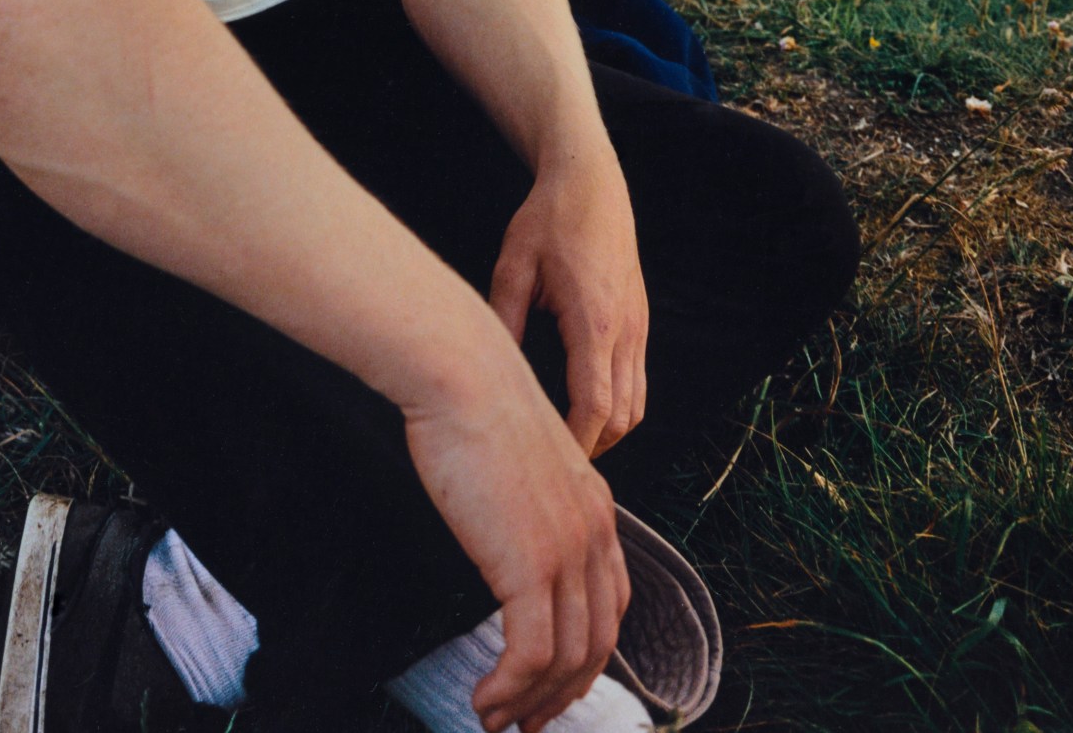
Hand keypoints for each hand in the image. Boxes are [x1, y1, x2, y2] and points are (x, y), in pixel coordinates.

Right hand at [403, 333, 630, 732]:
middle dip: (562, 694)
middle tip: (526, 723)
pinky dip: (509, 688)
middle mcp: (594, 533)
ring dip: (529, 702)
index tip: (554, 686)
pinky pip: (529, 653)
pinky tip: (484, 697)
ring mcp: (567, 550)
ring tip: (495, 720)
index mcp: (597, 508)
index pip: (611, 604)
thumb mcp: (520, 460)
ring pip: (564, 658)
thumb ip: (530, 503)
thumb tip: (506, 539)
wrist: (461, 374)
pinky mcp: (531, 563)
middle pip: (597, 642)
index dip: (587, 656)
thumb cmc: (473, 405)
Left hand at [489, 149, 648, 457]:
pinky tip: (587, 407)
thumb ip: (505, 320)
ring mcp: (638, 325)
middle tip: (552, 464)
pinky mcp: (640, 319)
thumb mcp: (513, 266)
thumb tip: (493, 371)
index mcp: (594, 320)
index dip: (576, 444)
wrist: (590, 183)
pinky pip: (639, 380)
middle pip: (623, 416)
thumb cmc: (549, 220)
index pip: (595, 405)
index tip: (551, 466)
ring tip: (568, 443)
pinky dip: (620, 405)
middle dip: (592, 447)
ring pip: (637, 403)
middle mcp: (625, 329)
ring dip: (609, 429)